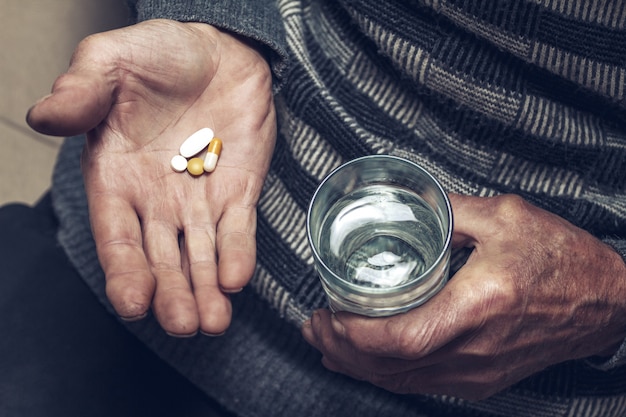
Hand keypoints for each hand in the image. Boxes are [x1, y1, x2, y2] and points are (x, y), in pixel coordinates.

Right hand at [27, 20, 275, 335]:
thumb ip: (82, 91)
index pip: (117, 235)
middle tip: (182, 323)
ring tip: (212, 321)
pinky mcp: (239, 192)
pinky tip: (237, 280)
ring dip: (206, 289)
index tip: (131, 302)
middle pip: (161, 258)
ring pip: (200, 255)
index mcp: (117, 179)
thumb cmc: (160, 56)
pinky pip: (238, 230)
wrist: (218, 50)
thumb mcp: (112, 61)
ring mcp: (200, 201)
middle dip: (171, 293)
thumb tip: (44, 115)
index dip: (123, 270)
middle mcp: (156, 201)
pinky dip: (238, 254)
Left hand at [302, 194, 625, 398]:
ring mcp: (480, 372)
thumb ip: (450, 208)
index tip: (327, 315)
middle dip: (343, 352)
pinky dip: (387, 374)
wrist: (606, 302)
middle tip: (312, 327)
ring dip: (358, 366)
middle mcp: (476, 349)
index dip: (356, 335)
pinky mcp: (483, 380)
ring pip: (404, 381)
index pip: (403, 338)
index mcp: (479, 305)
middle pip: (393, 368)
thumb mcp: (506, 216)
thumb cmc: (561, 257)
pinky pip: (423, 384)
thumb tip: (408, 202)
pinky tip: (367, 361)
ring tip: (327, 343)